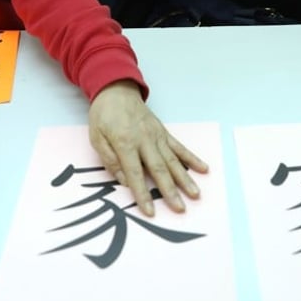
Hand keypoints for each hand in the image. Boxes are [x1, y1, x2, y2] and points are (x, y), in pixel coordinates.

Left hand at [88, 79, 207, 215]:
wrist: (116, 89)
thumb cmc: (104, 115)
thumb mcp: (96, 137)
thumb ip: (110, 160)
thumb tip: (124, 181)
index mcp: (125, 143)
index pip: (135, 174)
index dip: (143, 194)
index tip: (150, 211)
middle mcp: (145, 140)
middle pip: (159, 169)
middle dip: (170, 191)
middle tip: (180, 208)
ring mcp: (157, 136)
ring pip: (173, 160)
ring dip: (185, 179)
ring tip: (195, 194)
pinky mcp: (164, 132)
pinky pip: (179, 148)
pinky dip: (192, 159)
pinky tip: (203, 169)